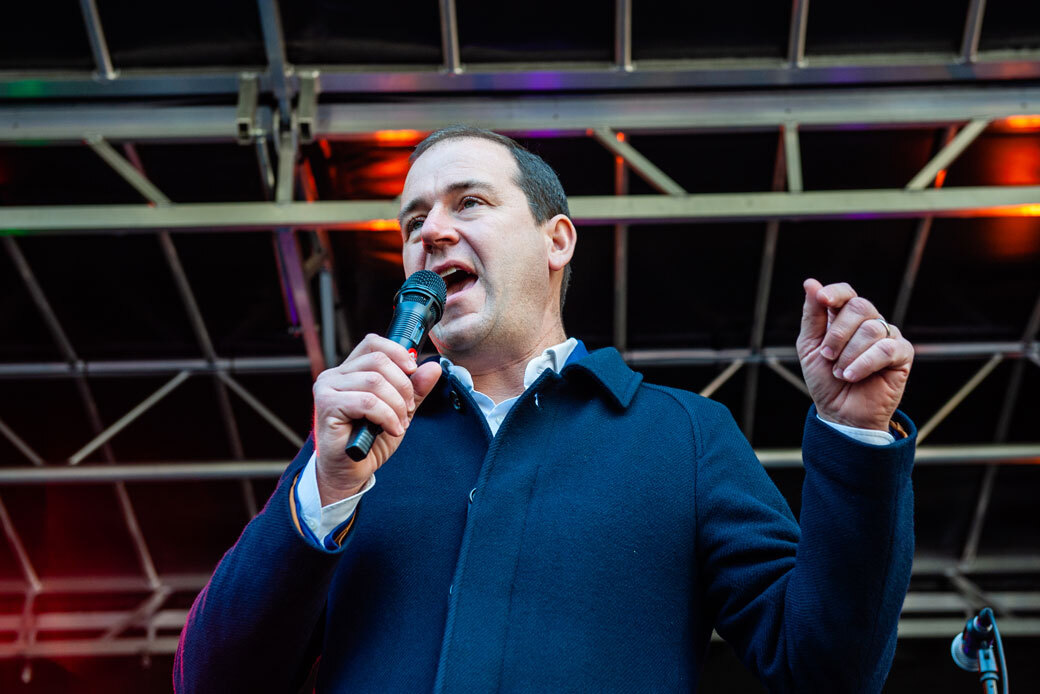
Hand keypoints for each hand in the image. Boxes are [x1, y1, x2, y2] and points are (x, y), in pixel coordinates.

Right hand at [312, 334, 441, 504]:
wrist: (350, 472)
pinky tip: (391, 430)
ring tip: (398, 423)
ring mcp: (327, 389)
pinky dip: (386, 416)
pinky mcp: (327, 406)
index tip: (413, 370)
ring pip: (375, 382)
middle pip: (378, 360)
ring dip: (396, 405)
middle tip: (408, 410)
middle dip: (403, 386)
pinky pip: (367, 402)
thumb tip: (433, 366)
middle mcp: (335, 375)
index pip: (373, 343)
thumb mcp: (400, 411)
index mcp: (350, 371)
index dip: (397, 352)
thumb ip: (415, 389)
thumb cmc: (370, 441)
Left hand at [796, 279, 913, 430]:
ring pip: (871, 329)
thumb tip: (810, 282)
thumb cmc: (825, 380)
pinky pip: (886, 349)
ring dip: (848, 355)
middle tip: (827, 356)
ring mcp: (888, 336)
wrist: (841, 413)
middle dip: (837, 334)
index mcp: (846, 318)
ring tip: (840, 373)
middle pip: (859, 307)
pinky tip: (851, 376)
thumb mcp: (810, 347)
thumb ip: (812, 316)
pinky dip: (864, 364)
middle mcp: (869, 322)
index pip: (846, 293)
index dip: (835, 293)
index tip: (822, 299)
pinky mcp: (903, 355)